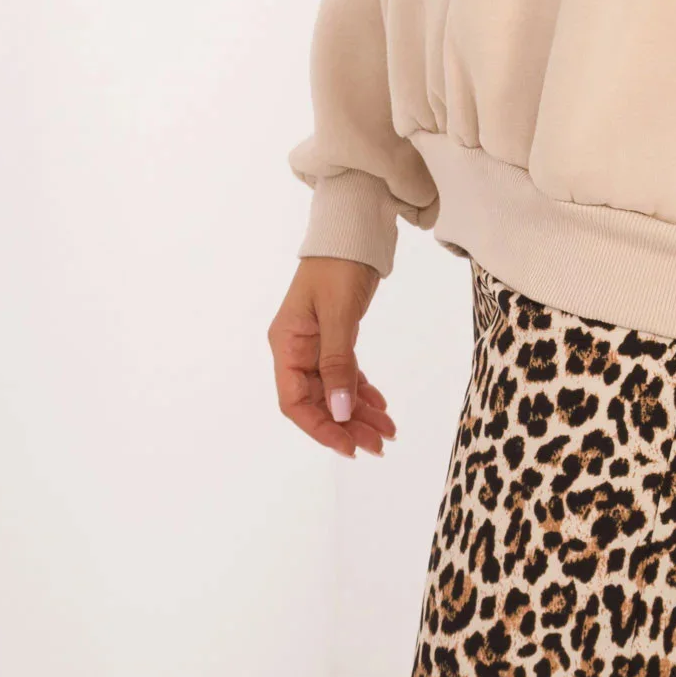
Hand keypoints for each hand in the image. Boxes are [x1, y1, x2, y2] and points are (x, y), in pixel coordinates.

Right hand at [269, 257, 397, 458]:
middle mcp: (296, 348)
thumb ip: (337, 363)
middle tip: (380, 444)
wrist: (354, 229)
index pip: (294, 401)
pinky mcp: (336, 336)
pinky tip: (381, 406)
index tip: (349, 447)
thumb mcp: (338, 314)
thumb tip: (340, 411)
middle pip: (318, 400)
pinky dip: (362, 390)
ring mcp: (316, 343)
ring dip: (359, 412)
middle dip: (348, 425)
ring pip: (335, 390)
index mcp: (286, 344)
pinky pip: (346, 373)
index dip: (320, 428)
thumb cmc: (339, 265)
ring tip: (388, 432)